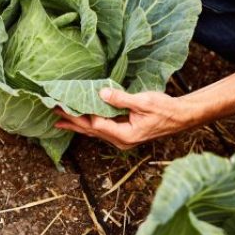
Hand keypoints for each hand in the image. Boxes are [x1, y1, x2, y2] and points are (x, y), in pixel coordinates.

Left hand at [54, 88, 196, 149]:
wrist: (180, 117)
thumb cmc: (165, 109)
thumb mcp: (143, 101)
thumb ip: (121, 99)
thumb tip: (101, 94)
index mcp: (125, 135)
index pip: (95, 124)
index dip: (78, 115)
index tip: (63, 106)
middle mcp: (120, 141)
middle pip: (90, 130)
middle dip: (71, 121)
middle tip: (53, 113)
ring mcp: (121, 139)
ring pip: (93, 132)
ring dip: (76, 124)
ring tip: (59, 120)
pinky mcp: (123, 134)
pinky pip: (101, 129)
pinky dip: (88, 124)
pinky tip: (79, 121)